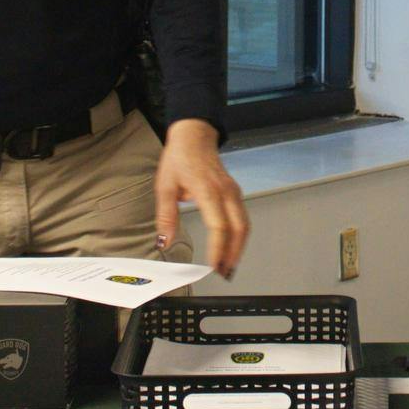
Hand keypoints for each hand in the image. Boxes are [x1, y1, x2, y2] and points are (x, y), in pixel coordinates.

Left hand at [155, 119, 249, 277]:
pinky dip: (239, 235)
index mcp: (208, 191)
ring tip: (228, 265)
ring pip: (244, 224)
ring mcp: (233, 192)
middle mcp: (226, 192)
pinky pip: (242, 217)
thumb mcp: (165, 186)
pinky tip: (231, 247)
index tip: (212, 266)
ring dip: (239, 246)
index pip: (219, 226)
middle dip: (234, 253)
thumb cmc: (179, 158)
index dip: (218, 249)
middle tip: (224, 273)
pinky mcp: (235, 192)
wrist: (195, 136)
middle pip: (239, 228)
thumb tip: (164, 242)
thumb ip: (166, 216)